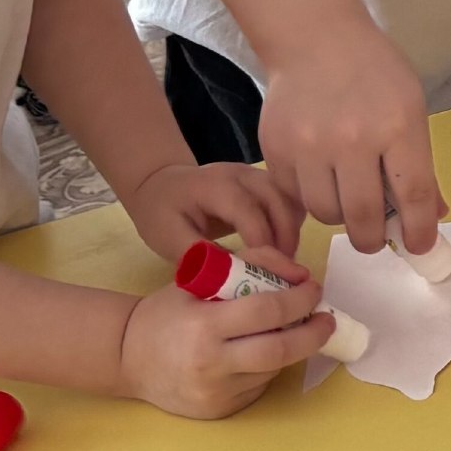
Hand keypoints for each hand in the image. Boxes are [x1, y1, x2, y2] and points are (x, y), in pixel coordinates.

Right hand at [118, 247, 334, 417]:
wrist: (127, 357)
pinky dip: (268, 368)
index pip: (268, 311)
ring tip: (289, 330)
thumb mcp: (201, 278)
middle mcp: (210, 364)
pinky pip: (258, 387)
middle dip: (314, 333)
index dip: (301, 299)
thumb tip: (300, 275)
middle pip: (281, 350)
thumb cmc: (167, 312)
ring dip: (290, 349)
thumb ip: (252, 264)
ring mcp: (215, 393)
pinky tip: (259, 354)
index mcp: (204, 325)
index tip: (314, 290)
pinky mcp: (219, 411)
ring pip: (272, 370)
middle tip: (327, 319)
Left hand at [121, 159, 302, 264]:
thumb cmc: (162, 214)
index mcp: (215, 186)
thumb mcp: (169, 240)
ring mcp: (255, 174)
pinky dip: (291, 222)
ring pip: (289, 198)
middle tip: (282, 271)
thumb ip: (201, 257)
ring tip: (283, 261)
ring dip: (292, 230)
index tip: (265, 273)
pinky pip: (288, 199)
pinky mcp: (263, 181)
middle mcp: (241, 174)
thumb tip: (235, 276)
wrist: (159, 186)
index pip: (248, 211)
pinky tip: (281, 245)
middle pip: (278, 200)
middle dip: (285, 238)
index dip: (261, 242)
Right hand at [257, 13, 441, 255]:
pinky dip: (311, 199)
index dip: (419, 231)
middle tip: (375, 237)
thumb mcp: (411, 107)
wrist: (315, 38)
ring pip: (326, 214)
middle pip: (364, 218)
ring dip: (340, 218)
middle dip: (374, 240)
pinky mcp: (276, 150)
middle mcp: (352, 140)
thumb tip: (432, 216)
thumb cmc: (374, 72)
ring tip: (346, 199)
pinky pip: (296, 198)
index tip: (420, 246)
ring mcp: (309, 146)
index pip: (414, 196)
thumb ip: (420, 163)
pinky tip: (320, 179)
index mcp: (397, 127)